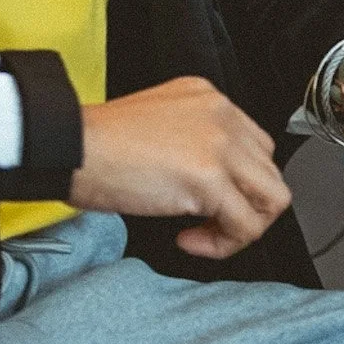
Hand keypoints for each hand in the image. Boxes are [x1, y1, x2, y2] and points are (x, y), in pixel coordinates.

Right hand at [67, 76, 290, 259]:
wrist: (72, 147)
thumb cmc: (97, 142)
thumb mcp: (158, 122)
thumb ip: (192, 140)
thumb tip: (211, 184)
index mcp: (208, 98)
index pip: (254, 146)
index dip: (236, 183)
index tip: (206, 201)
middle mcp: (221, 115)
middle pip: (268, 172)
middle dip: (244, 206)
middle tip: (208, 222)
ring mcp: (219, 144)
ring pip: (271, 199)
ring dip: (241, 228)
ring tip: (204, 234)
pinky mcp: (210, 177)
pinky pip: (245, 226)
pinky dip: (222, 245)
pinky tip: (188, 240)